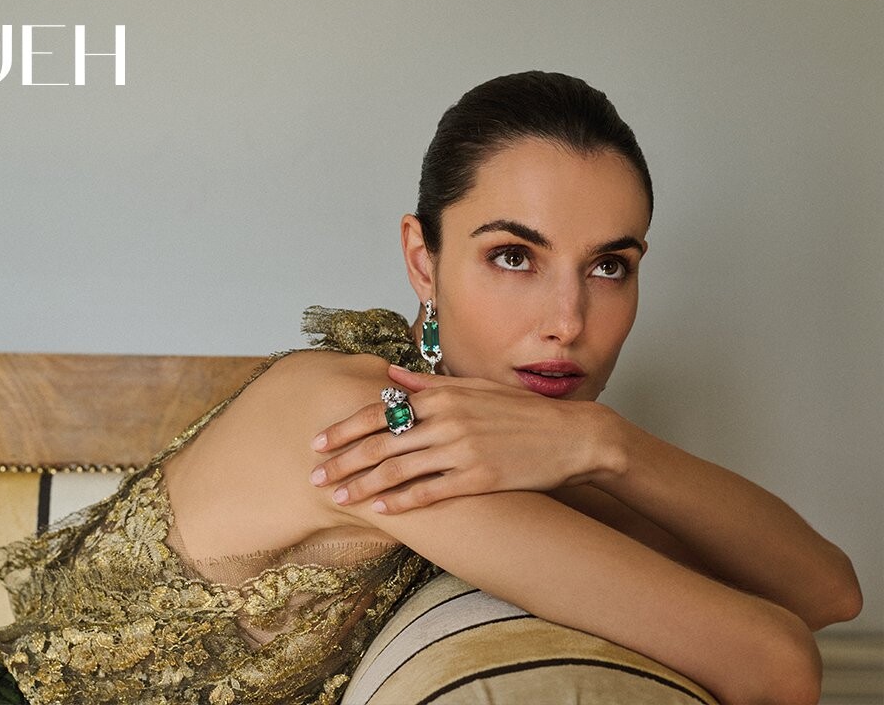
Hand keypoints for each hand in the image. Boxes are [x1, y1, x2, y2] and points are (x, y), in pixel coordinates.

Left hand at [310, 364, 624, 512]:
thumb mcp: (476, 388)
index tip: (319, 442)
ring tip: (337, 497)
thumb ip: (430, 384)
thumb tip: (390, 377)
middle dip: (343, 461)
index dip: (345, 428)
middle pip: (381, 443)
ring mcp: (461, 451)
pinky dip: (401, 501)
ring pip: (398, 470)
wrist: (571, 436)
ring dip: (362, 485)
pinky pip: (430, 492)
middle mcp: (447, 421)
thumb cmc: (522, 412)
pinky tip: (378, 509)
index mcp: (443, 396)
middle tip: (315, 476)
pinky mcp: (478, 479)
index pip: (380, 411)